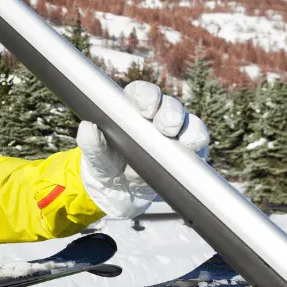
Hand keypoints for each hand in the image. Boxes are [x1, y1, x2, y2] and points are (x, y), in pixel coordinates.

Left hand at [77, 81, 208, 218]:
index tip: (144, 108)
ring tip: (181, 139)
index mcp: (131, 109)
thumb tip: (88, 127)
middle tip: (165, 126)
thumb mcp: (95, 159)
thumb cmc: (106, 166)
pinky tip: (192, 149)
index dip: (146, 96)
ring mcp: (175, 133)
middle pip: (169, 105)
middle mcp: (156, 116)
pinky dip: (198, 143)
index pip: (141, 93)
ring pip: (188, 122)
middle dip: (170, 113)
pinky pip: (198, 142)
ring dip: (187, 128)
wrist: (120, 193)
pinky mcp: (189, 151)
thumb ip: (91, 144)